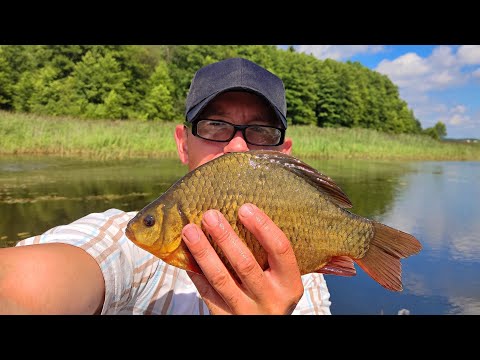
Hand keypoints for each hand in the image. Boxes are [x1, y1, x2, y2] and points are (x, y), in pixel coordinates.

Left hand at [181, 203, 303, 314]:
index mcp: (289, 285)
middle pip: (246, 264)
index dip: (263, 227)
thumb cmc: (272, 295)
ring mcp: (247, 311)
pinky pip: (206, 292)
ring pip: (221, 279)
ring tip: (190, 231)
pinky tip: (185, 255)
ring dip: (203, 252)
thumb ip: (270, 255)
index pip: (280, 249)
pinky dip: (195, 272)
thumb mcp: (281, 279)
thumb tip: (243, 213)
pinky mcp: (226, 318)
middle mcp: (271, 300)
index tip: (245, 208)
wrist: (263, 325)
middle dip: (225, 237)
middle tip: (210, 215)